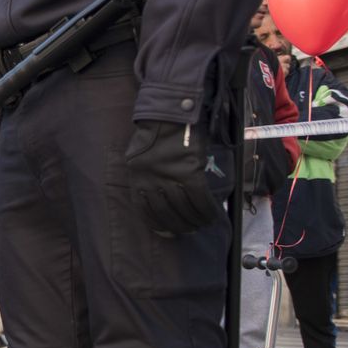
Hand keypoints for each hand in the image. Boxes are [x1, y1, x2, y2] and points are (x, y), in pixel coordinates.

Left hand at [124, 120, 219, 235]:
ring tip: (200, 226)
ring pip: (183, 208)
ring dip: (193, 221)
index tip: (165, 233)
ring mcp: (171, 176)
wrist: (169, 114)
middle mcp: (152, 180)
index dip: (156, 224)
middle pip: (165, 212)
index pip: (144, 209)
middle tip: (187, 232)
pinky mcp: (190, 171)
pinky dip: (205, 210)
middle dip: (177, 226)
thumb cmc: (156, 133)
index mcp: (137, 177)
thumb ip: (146, 176)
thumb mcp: (140, 156)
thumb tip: (157, 195)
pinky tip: (210, 217)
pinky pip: (199, 198)